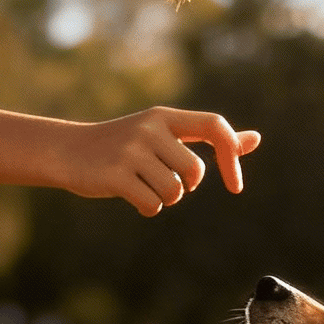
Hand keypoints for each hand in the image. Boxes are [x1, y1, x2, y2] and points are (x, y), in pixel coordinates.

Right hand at [59, 107, 260, 216]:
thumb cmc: (125, 145)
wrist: (69, 150)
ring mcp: (131, 151)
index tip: (235, 185)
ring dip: (165, 198)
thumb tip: (255, 140)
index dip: (233, 155)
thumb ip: (208, 138)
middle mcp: (150, 128)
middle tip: (164, 180)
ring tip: (143, 185)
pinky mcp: (115, 175)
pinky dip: (148, 208)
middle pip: (195, 171)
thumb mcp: (165, 134)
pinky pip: (152, 204)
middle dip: (186, 186)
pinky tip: (132, 196)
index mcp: (165, 116)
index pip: (215, 126)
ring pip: (174, 192)